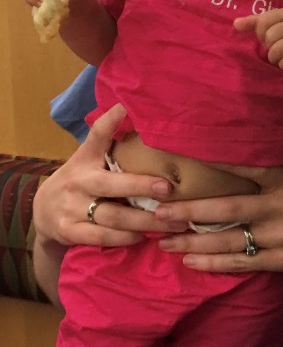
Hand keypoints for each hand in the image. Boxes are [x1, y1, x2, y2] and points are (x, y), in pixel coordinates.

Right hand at [33, 104, 180, 248]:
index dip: (110, 122)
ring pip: (113, 217)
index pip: (96, 136)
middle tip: (168, 188)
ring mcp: (71, 207)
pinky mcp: (69, 231)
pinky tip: (144, 237)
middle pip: (112, 185)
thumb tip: (136, 113)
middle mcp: (78, 181)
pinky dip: (125, 238)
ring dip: (146, 221)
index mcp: (86, 159)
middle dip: (141, 186)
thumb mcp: (90, 159)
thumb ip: (111, 143)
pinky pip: (102, 237)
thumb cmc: (81, 181)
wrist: (43, 212)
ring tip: (174, 223)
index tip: (125, 108)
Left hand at [155, 160, 282, 280]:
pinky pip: (240, 262)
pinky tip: (190, 262)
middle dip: (190, 211)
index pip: (245, 166)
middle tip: (159, 211)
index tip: (181, 155)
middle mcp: (281, 205)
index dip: (214, 160)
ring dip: (194, 243)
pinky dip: (213, 263)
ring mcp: (281, 235)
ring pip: (229, 240)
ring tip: (164, 241)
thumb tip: (235, 143)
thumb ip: (273, 165)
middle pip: (228, 209)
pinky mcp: (280, 259)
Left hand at [234, 8, 282, 72]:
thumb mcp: (274, 26)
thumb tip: (235, 23)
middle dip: (269, 47)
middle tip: (278, 47)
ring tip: (282, 55)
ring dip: (275, 57)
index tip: (269, 37)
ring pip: (276, 51)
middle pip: (269, 37)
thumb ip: (254, 23)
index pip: (263, 22)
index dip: (261, 33)